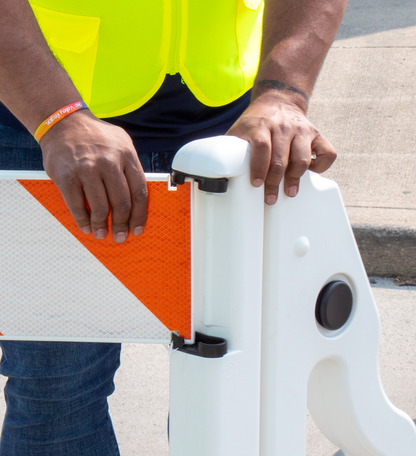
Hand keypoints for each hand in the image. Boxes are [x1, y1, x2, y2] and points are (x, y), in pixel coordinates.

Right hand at [40, 110, 147, 242]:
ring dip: (102, 225)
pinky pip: (77, 206)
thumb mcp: (121, 143)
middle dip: (122, 224)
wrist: (63, 121)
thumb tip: (138, 201)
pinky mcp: (67, 176)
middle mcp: (109, 162)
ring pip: (100, 207)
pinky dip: (83, 220)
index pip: (139, 192)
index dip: (140, 215)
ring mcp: (87, 169)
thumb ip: (130, 169)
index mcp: (127, 155)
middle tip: (120, 236)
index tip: (137, 229)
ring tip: (101, 233)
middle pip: (122, 203)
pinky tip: (86, 226)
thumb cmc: (96, 137)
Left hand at [226, 92, 335, 203]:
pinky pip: (327, 152)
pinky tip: (310, 172)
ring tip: (290, 191)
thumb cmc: (255, 123)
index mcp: (261, 125)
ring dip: (296, 178)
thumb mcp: (239, 130)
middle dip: (275, 181)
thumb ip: (230, 149)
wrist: (277, 100)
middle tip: (270, 197)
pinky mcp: (316, 134)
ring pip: (303, 158)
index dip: (259, 167)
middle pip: (281, 158)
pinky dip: (321, 166)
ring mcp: (301, 129)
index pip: (262, 147)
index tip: (256, 184)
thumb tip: (215, 175)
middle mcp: (283, 126)